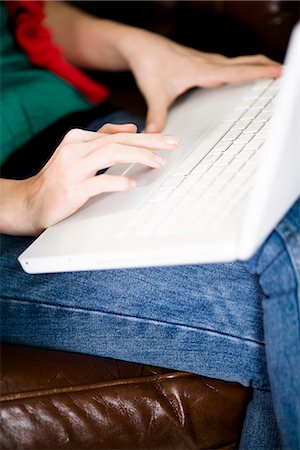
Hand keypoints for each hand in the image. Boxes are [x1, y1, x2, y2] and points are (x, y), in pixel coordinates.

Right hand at [0, 124, 177, 235]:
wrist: (30, 202)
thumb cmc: (58, 179)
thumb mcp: (78, 154)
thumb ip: (102, 140)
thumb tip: (131, 129)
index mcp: (77, 138)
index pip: (117, 134)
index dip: (145, 137)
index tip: (167, 139)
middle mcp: (75, 149)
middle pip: (119, 141)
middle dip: (149, 142)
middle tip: (172, 144)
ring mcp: (73, 169)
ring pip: (111, 154)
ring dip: (139, 157)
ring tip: (158, 162)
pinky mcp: (72, 189)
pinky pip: (99, 182)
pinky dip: (118, 182)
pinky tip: (132, 185)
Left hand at [121, 31, 280, 131]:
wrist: (140, 46)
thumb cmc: (149, 64)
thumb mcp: (154, 94)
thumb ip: (157, 117)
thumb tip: (155, 136)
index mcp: (203, 71)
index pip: (238, 72)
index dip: (260, 72)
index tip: (279, 73)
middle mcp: (207, 64)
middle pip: (244, 63)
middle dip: (265, 66)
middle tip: (284, 72)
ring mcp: (205, 61)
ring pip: (237, 61)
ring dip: (255, 65)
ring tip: (269, 71)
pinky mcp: (200, 61)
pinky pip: (227, 63)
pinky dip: (241, 66)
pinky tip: (239, 73)